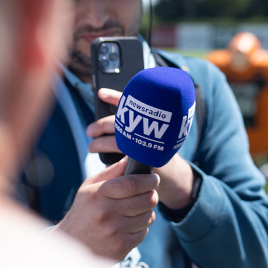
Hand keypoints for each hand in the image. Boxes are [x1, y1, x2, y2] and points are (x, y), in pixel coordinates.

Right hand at [55, 156, 159, 260]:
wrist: (71, 245)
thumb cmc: (83, 212)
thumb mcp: (89, 188)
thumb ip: (111, 172)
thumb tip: (131, 157)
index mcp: (99, 194)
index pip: (132, 183)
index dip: (148, 180)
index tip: (153, 179)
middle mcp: (106, 212)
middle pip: (146, 199)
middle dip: (152, 194)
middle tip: (148, 194)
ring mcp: (114, 231)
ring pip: (148, 216)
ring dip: (146, 212)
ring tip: (135, 211)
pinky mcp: (121, 246)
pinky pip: (144, 232)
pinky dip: (140, 228)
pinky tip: (128, 226)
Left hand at [88, 88, 195, 208]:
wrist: (176, 175)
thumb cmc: (159, 153)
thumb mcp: (154, 135)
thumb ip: (139, 125)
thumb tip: (108, 119)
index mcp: (153, 119)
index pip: (134, 104)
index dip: (115, 97)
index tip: (100, 93)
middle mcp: (150, 131)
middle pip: (121, 122)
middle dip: (101, 125)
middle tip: (90, 131)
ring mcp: (147, 147)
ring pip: (116, 141)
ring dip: (100, 143)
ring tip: (92, 147)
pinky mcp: (144, 163)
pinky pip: (119, 160)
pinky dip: (107, 159)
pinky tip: (102, 160)